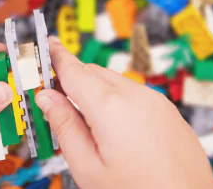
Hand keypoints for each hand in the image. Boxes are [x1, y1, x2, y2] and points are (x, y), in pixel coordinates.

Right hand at [36, 37, 212, 188]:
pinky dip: (115, 97)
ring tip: (86, 118)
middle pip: (92, 72)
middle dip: (72, 78)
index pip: (74, 71)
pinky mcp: (166, 108)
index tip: (48, 45)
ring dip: (94, 89)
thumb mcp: (88, 167)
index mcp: (110, 107)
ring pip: (113, 81)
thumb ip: (65, 126)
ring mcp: (155, 99)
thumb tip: (46, 98)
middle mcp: (135, 95)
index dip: (57, 57)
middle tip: (57, 94)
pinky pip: (132, 91)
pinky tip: (113, 123)